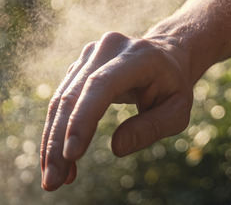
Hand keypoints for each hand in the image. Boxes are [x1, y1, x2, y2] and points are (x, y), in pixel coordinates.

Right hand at [40, 32, 193, 190]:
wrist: (166, 55)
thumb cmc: (173, 86)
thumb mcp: (178, 110)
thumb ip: (152, 127)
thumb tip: (117, 148)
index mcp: (138, 56)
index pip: (102, 85)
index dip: (83, 118)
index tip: (72, 155)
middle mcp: (108, 49)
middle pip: (74, 96)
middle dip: (59, 142)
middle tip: (53, 182)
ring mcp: (90, 55)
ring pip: (61, 100)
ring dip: (52, 143)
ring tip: (53, 180)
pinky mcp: (79, 66)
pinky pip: (61, 101)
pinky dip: (57, 133)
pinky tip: (60, 162)